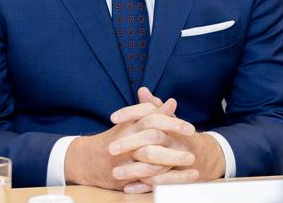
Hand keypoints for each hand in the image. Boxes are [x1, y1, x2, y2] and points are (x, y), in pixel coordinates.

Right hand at [64, 91, 181, 190]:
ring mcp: (124, 160)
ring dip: (173, 167)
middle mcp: (127, 141)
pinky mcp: (123, 177)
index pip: (154, 119)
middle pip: (153, 141)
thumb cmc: (118, 137)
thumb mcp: (134, 122)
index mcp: (132, 125)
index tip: (192, 129)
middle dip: (175, 149)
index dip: (174, 124)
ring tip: (192, 169)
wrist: (89, 158)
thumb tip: (172, 102)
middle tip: (193, 154)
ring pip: (150, 164)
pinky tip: (179, 181)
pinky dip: (163, 181)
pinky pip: (146, 180)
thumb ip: (153, 111)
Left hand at [109, 88, 226, 192]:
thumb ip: (154, 106)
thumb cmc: (180, 136)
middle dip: (129, 143)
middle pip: (153, 137)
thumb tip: (142, 90)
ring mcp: (178, 158)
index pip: (151, 113)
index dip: (131, 113)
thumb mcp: (168, 120)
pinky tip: (128, 186)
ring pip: (155, 163)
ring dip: (133, 170)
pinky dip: (143, 185)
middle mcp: (177, 139)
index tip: (113, 117)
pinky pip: (160, 182)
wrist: (203, 157)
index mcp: (171, 123)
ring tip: (114, 174)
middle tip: (110, 148)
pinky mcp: (177, 175)